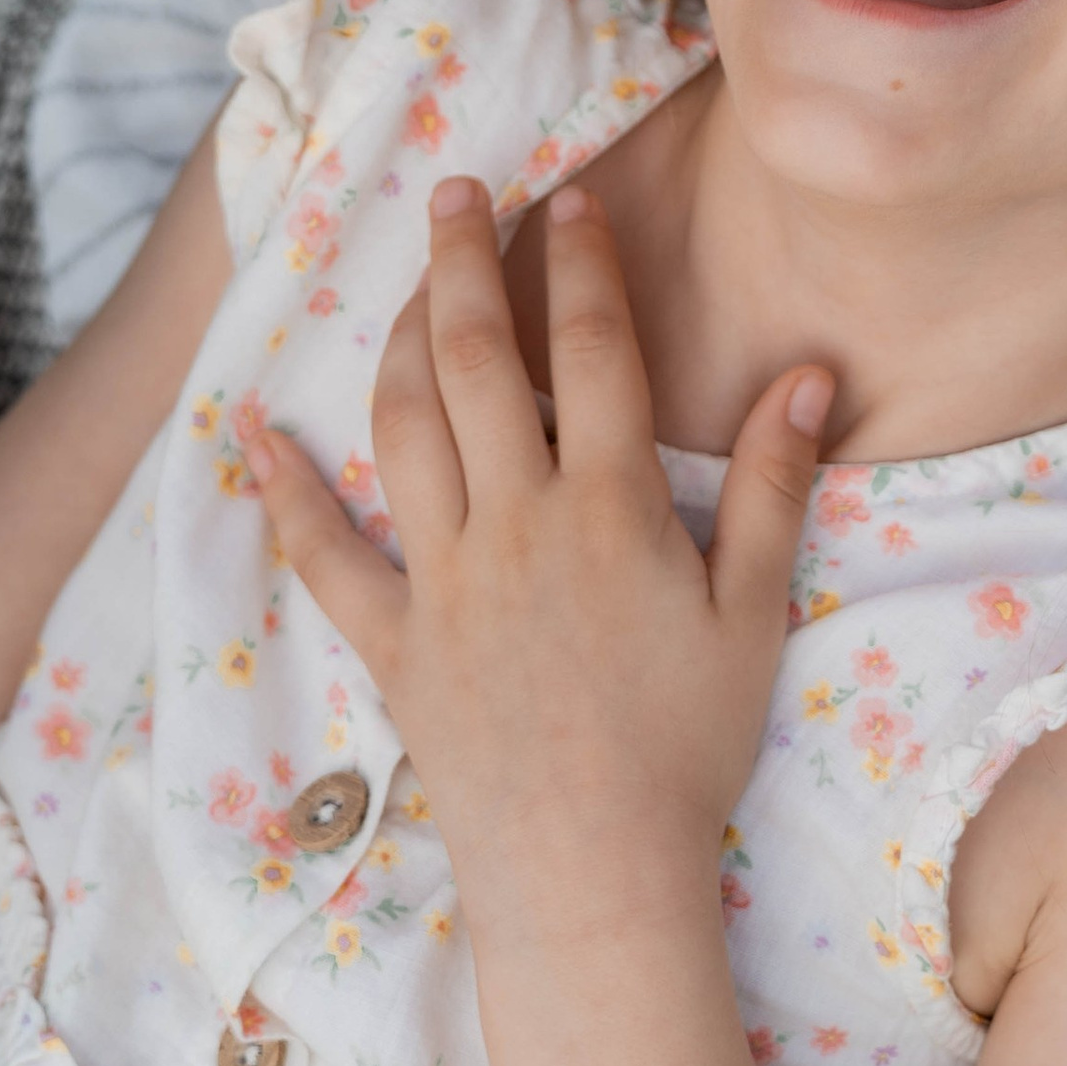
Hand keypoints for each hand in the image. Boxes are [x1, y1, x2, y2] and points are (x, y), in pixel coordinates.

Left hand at [250, 175, 830, 918]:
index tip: (571, 197)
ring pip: (405, 429)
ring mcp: (443, 579)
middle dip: (467, 263)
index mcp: (611, 510)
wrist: (593, 876)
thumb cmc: (686, 749)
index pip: (594, 353)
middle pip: (480, 363)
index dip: (582, 265)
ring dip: (399, 339)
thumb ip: (775, 488)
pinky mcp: (393, 641)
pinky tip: (255, 433)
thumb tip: (810, 376)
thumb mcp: (754, 615)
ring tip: (406, 278)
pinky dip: (286, 491)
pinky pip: (325, 555)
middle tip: (458, 189)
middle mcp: (516, 523)